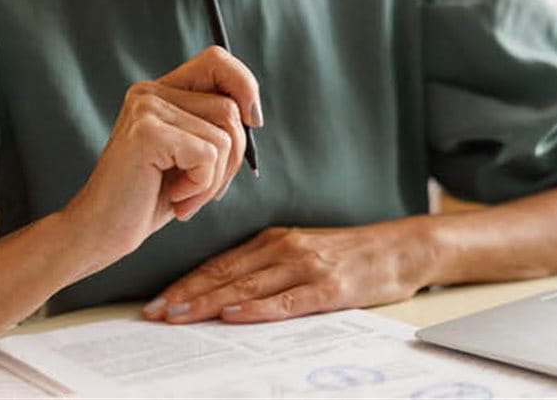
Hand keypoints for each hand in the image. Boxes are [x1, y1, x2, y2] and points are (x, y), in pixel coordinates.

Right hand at [62, 47, 261, 260]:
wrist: (100, 232)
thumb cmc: (148, 199)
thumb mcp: (190, 156)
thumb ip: (215, 126)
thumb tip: (253, 114)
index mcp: (160, 91)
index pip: (216, 61)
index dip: (245, 85)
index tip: (253, 123)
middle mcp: (150, 92)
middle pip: (230, 107)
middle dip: (232, 158)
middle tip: (200, 189)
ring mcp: (147, 109)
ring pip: (225, 134)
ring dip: (214, 179)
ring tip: (184, 196)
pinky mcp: (148, 133)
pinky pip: (209, 155)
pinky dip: (201, 186)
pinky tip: (175, 198)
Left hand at [143, 223, 436, 323]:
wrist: (402, 248)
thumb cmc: (352, 255)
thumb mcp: (304, 251)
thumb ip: (267, 266)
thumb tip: (225, 294)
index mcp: (274, 240)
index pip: (219, 264)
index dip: (184, 283)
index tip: (156, 301)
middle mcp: (284, 249)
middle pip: (224, 275)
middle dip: (185, 295)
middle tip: (154, 313)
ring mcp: (306, 267)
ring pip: (247, 287)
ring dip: (209, 303)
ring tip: (179, 316)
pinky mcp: (329, 288)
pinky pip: (286, 300)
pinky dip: (257, 309)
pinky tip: (234, 316)